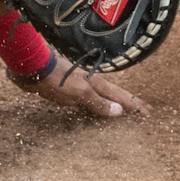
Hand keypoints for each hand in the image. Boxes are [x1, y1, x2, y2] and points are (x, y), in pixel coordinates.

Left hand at [30, 57, 147, 118]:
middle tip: (141, 112)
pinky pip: (87, 101)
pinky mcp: (66, 90)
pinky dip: (96, 107)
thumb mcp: (80, 93)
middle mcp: (91, 84)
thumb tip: (119, 111)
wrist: (31, 67)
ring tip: (122, 112)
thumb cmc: (56, 79)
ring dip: (113, 104)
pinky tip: (92, 112)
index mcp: (97, 85)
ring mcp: (79, 86)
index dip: (134, 105)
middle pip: (114, 96)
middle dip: (128, 103)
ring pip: (101, 97)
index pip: (122, 96)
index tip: (148, 113)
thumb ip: (98, 102)